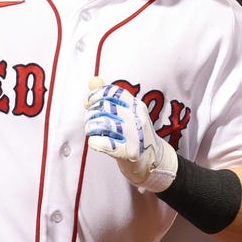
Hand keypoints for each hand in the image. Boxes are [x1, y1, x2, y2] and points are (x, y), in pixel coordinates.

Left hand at [84, 77, 177, 191]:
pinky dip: (95, 142)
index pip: (111, 92)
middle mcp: (138, 119)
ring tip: (94, 132)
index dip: (95, 95)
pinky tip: (95, 142)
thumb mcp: (126, 113)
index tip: (88, 103)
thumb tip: (93, 80)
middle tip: (91, 122)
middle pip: (104, 108)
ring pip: (101, 124)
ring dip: (91, 128)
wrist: (153, 161)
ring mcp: (135, 136)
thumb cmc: (135, 135)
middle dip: (90, 114)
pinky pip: (103, 143)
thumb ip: (108, 96)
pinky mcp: (129, 153)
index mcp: (136, 106)